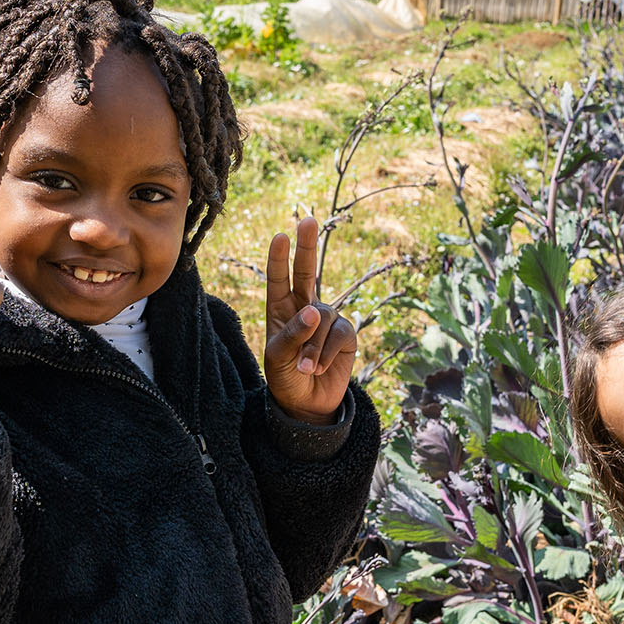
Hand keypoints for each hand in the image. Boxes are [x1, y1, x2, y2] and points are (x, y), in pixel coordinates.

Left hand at [262, 216, 355, 423]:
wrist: (307, 403)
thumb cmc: (285, 377)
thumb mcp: (278, 357)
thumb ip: (293, 333)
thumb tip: (316, 310)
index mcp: (280, 309)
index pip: (278, 279)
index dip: (279, 259)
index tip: (280, 236)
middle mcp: (305, 308)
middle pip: (307, 272)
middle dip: (307, 247)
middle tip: (308, 220)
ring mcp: (327, 319)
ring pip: (323, 319)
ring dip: (313, 346)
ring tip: (305, 367)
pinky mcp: (345, 335)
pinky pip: (338, 334)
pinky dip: (326, 352)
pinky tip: (319, 367)